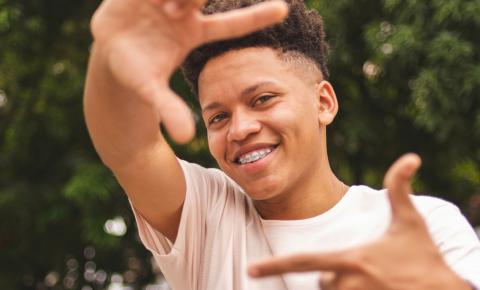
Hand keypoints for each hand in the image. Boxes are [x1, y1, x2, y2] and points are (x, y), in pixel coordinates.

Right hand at [89, 0, 287, 142]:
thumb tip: (187, 138)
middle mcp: (183, 11)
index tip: (284, 9)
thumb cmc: (135, 74)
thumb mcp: (151, 92)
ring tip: (168, 9)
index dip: (256, 17)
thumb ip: (169, 110)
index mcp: (193, 32)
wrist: (109, 56)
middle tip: (188, 8)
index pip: (231, 24)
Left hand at [248, 154, 470, 289]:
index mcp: (352, 259)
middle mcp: (350, 283)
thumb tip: (410, 157)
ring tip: (370, 278)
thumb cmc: (425, 255)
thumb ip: (401, 188)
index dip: (274, 266)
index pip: (303, 261)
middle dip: (333, 275)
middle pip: (322, 282)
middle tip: (362, 267)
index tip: (250, 270)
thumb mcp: (412, 220)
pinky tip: (371, 287)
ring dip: (344, 287)